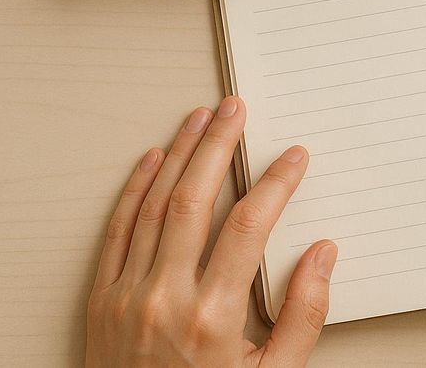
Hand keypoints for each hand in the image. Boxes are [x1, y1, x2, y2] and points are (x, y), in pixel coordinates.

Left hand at [86, 96, 336, 367]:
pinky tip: (151, 159)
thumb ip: (305, 316)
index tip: (293, 157)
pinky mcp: (102, 298)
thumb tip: (324, 255)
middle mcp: (164, 297)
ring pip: (153, 205)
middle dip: (218, 145)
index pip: (248, 227)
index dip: (275, 184)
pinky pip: (117, 229)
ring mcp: (127, 294)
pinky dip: (133, 188)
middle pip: (194, 199)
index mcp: (213, 317)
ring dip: (178, 154)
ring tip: (199, 118)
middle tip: (235, 109)